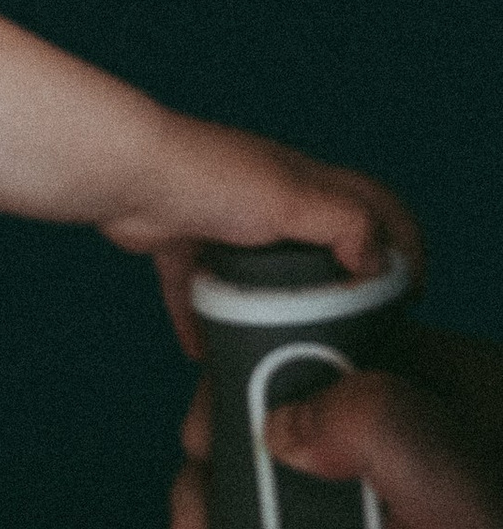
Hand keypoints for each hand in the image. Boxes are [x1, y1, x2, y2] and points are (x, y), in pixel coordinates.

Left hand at [100, 126, 418, 364]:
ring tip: (277, 346)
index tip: (404, 294)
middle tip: (342, 331)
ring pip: (253, 273)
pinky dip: (201, 319)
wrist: (123, 177)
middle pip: (313, 244)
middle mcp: (265, 196)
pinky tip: (205, 352)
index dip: (397, 244)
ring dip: (263, 308)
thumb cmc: (206, 176)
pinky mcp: (178, 240)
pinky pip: (194, 287)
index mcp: (305, 182)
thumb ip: (345, 223)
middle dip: (329, 286)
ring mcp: (220, 219)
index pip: (371, 204)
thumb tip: (376, 261)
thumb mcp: (294, 199)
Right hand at [171, 321, 502, 528]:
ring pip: (271, 526)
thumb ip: (387, 431)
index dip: (240, 396)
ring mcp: (392, 527)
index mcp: (441, 397)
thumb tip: (283, 424)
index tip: (202, 452)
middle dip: (215, 510)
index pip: (313, 358)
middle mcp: (411, 453)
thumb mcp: (465, 507)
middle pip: (273, 450)